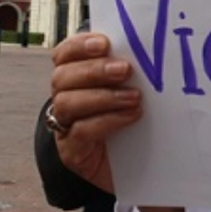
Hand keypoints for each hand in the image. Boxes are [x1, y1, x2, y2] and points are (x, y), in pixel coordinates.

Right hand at [49, 33, 142, 193]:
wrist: (142, 168)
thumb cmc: (137, 122)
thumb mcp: (132, 90)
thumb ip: (129, 71)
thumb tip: (148, 46)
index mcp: (75, 78)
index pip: (64, 54)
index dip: (79, 46)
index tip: (104, 43)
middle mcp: (65, 99)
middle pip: (62, 77)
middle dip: (94, 70)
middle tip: (125, 70)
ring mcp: (65, 127)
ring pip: (67, 102)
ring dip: (102, 96)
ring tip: (134, 97)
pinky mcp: (73, 152)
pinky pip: (80, 132)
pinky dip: (107, 120)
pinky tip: (131, 116)